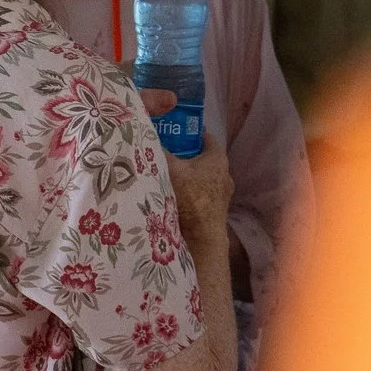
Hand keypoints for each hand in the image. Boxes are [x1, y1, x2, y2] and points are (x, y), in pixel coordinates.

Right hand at [158, 126, 233, 250]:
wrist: (201, 237)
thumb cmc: (190, 197)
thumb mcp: (169, 168)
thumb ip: (159, 152)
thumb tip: (145, 139)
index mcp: (218, 159)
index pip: (206, 137)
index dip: (189, 133)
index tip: (173, 133)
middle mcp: (225, 174)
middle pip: (202, 158)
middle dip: (185, 156)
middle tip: (165, 154)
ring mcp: (222, 194)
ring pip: (202, 178)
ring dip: (187, 177)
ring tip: (166, 177)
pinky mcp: (217, 210)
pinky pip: (201, 194)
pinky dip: (190, 193)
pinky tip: (174, 196)